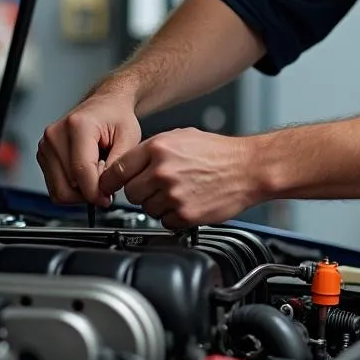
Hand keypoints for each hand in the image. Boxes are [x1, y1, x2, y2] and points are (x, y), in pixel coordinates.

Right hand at [37, 89, 141, 206]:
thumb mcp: (129, 139)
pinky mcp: (44, 154)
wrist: (106, 105)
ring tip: (96, 178)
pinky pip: (54, 186)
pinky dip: (71, 188)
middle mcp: (56, 134)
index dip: (95, 192)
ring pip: (58, 189)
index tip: (107, 198)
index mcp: (78, 126)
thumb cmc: (117, 117)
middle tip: (105, 188)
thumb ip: (117, 166)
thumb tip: (104, 190)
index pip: (81, 171)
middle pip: (66, 184)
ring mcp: (46, 145)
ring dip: (79, 193)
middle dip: (88, 194)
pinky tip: (86, 176)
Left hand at [98, 128, 261, 227]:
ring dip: (158, 205)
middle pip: (130, 194)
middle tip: (158, 186)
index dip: (113, 181)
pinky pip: (166, 222)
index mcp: (158, 148)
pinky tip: (188, 202)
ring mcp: (173, 194)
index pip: (117, 170)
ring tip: (179, 192)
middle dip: (141, 192)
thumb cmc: (218, 152)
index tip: (111, 187)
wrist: (248, 168)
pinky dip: (174, 217)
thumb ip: (152, 150)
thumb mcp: (181, 137)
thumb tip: (129, 165)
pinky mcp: (185, 214)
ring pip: (147, 210)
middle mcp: (162, 171)